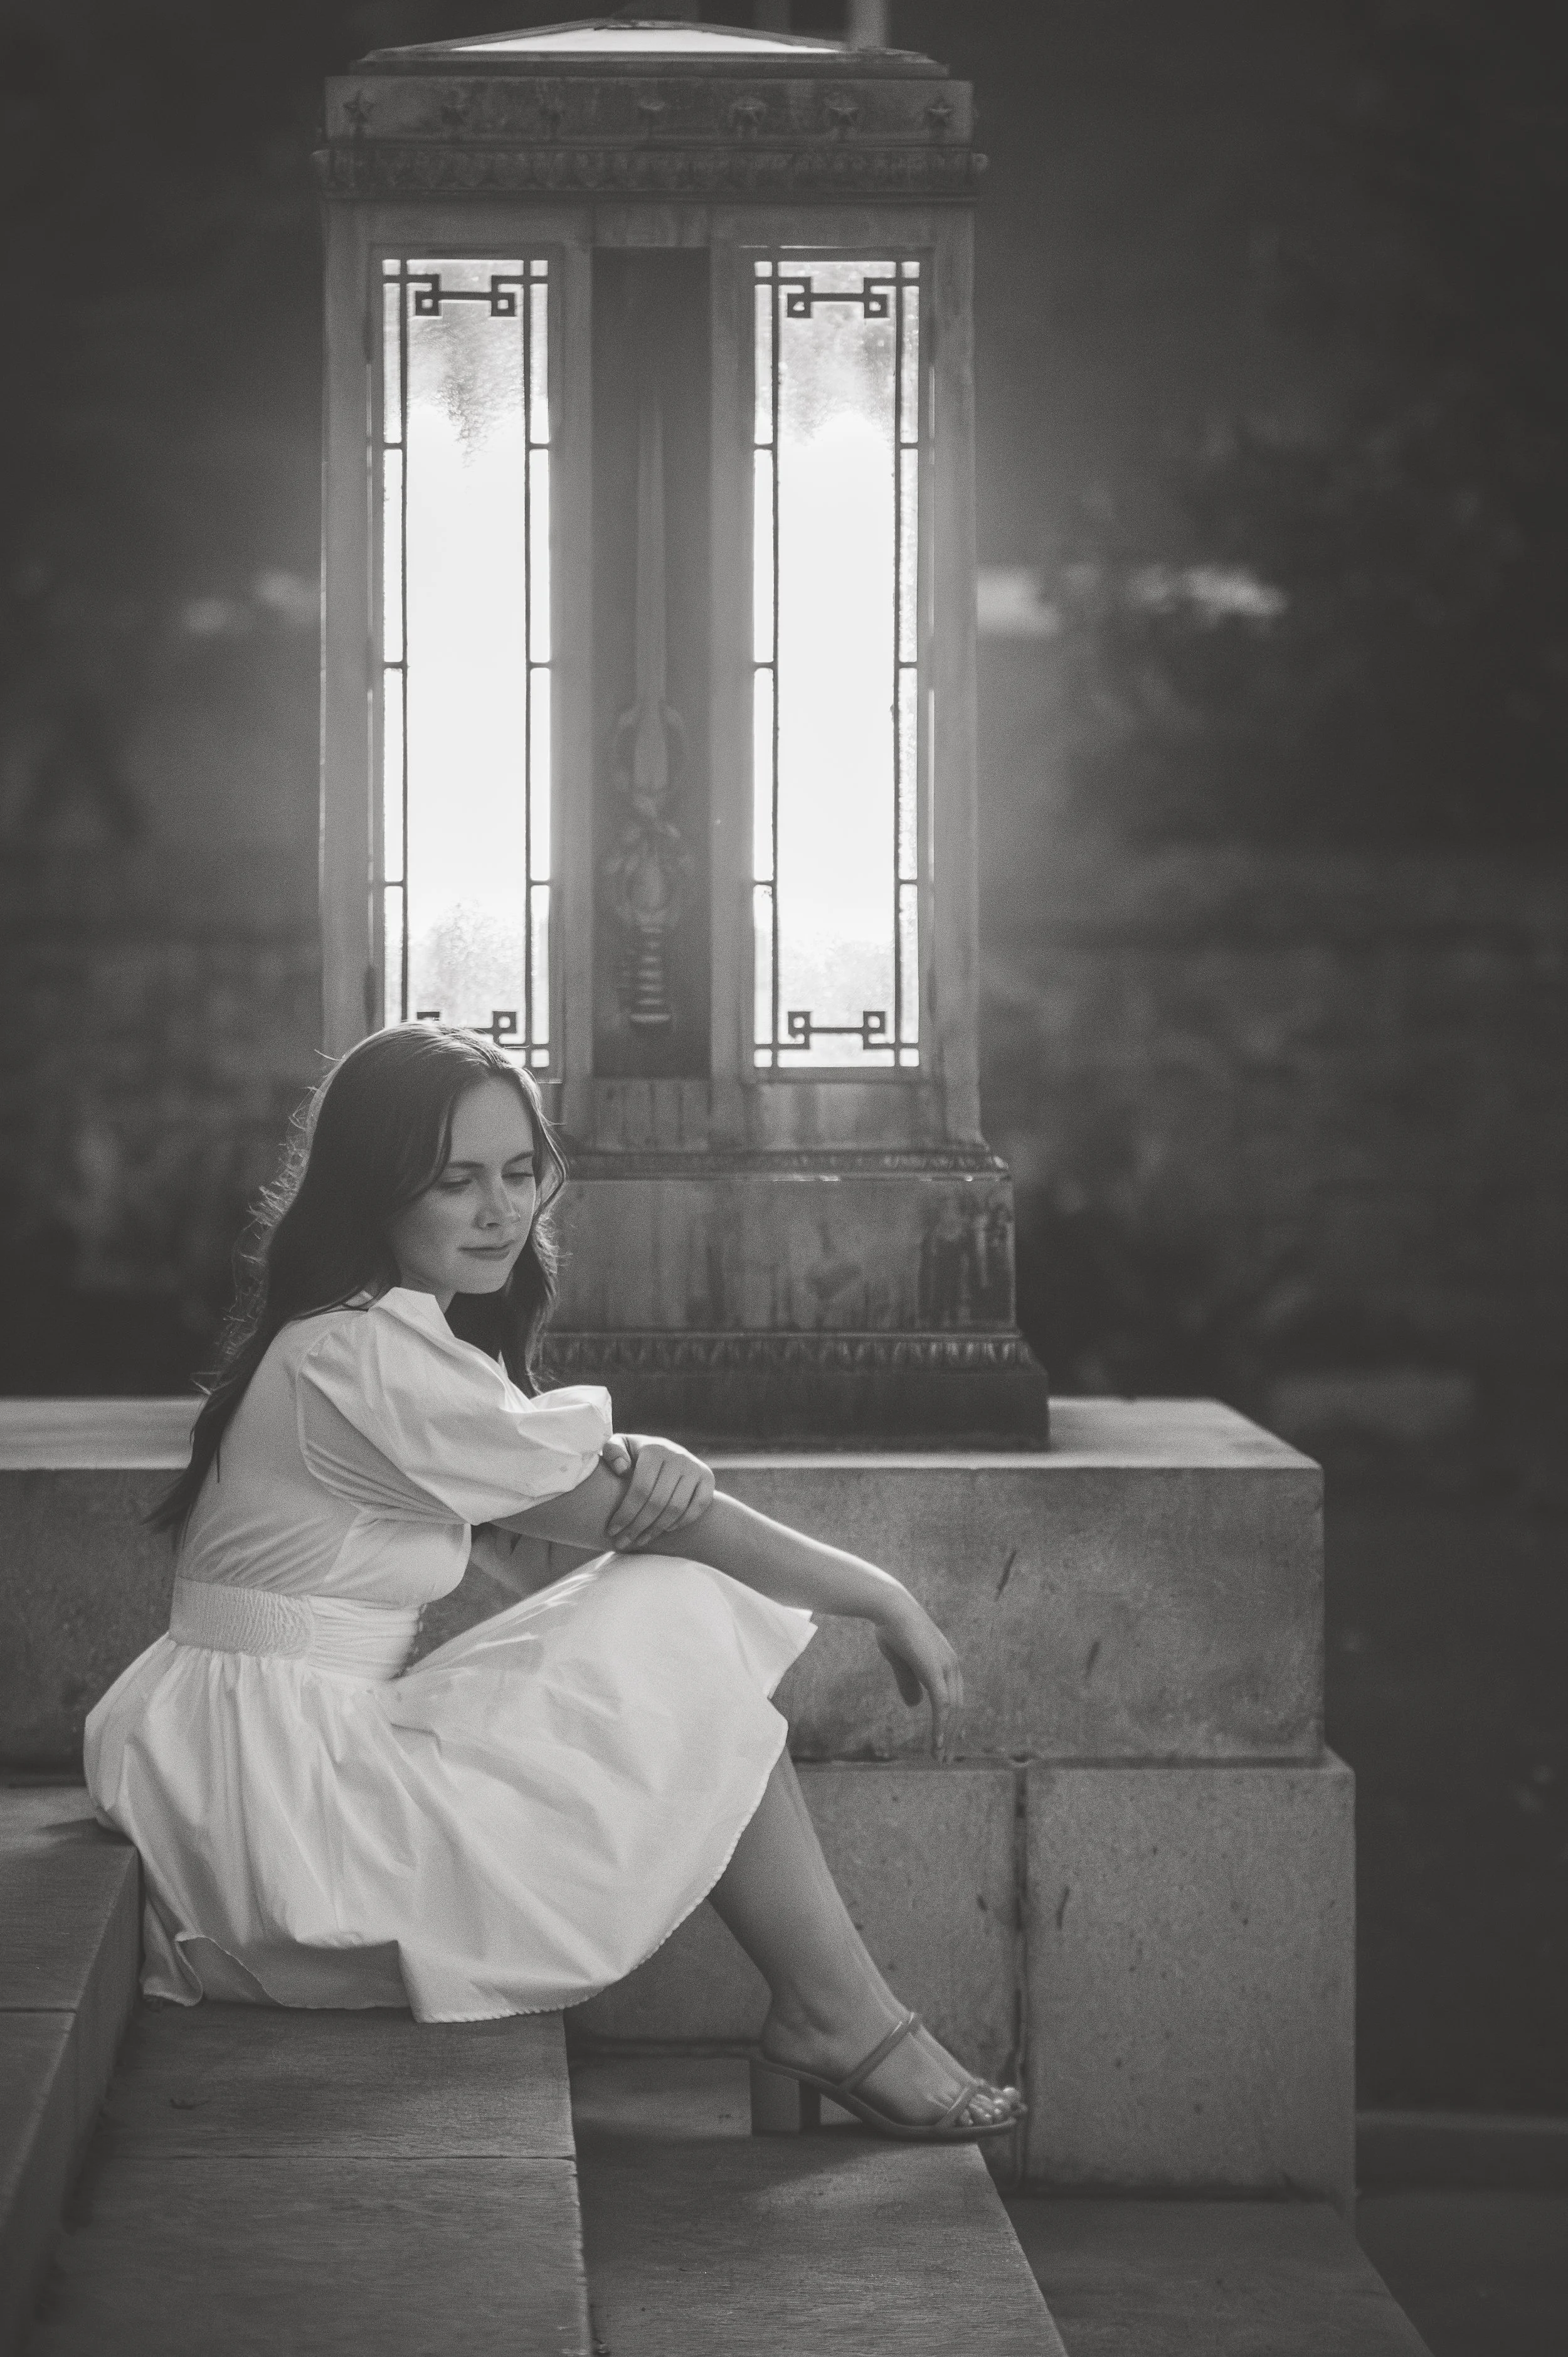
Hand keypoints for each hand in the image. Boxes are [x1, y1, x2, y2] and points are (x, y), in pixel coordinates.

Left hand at [600, 1434, 716, 1551]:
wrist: (665, 1450)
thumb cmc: (635, 1454)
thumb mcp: (620, 1445)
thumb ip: (613, 1451)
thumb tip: (622, 1469)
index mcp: (654, 1450)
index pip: (640, 1490)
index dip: (625, 1514)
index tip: (612, 1531)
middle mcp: (677, 1456)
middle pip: (657, 1502)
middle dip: (638, 1527)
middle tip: (624, 1542)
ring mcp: (694, 1467)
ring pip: (676, 1508)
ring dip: (657, 1529)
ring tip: (641, 1539)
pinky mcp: (708, 1477)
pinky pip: (698, 1507)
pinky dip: (682, 1522)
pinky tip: (666, 1529)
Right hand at [875, 1603, 963, 1760]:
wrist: (889, 1607)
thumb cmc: (893, 1629)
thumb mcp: (901, 1662)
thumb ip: (910, 1682)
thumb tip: (915, 1705)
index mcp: (947, 1663)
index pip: (953, 1699)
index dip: (949, 1721)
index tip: (943, 1741)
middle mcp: (953, 1667)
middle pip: (957, 1709)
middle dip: (951, 1734)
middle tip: (942, 1757)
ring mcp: (947, 1668)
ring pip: (951, 1711)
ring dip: (946, 1735)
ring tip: (938, 1756)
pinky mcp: (936, 1671)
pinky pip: (942, 1706)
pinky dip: (940, 1726)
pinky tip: (937, 1742)